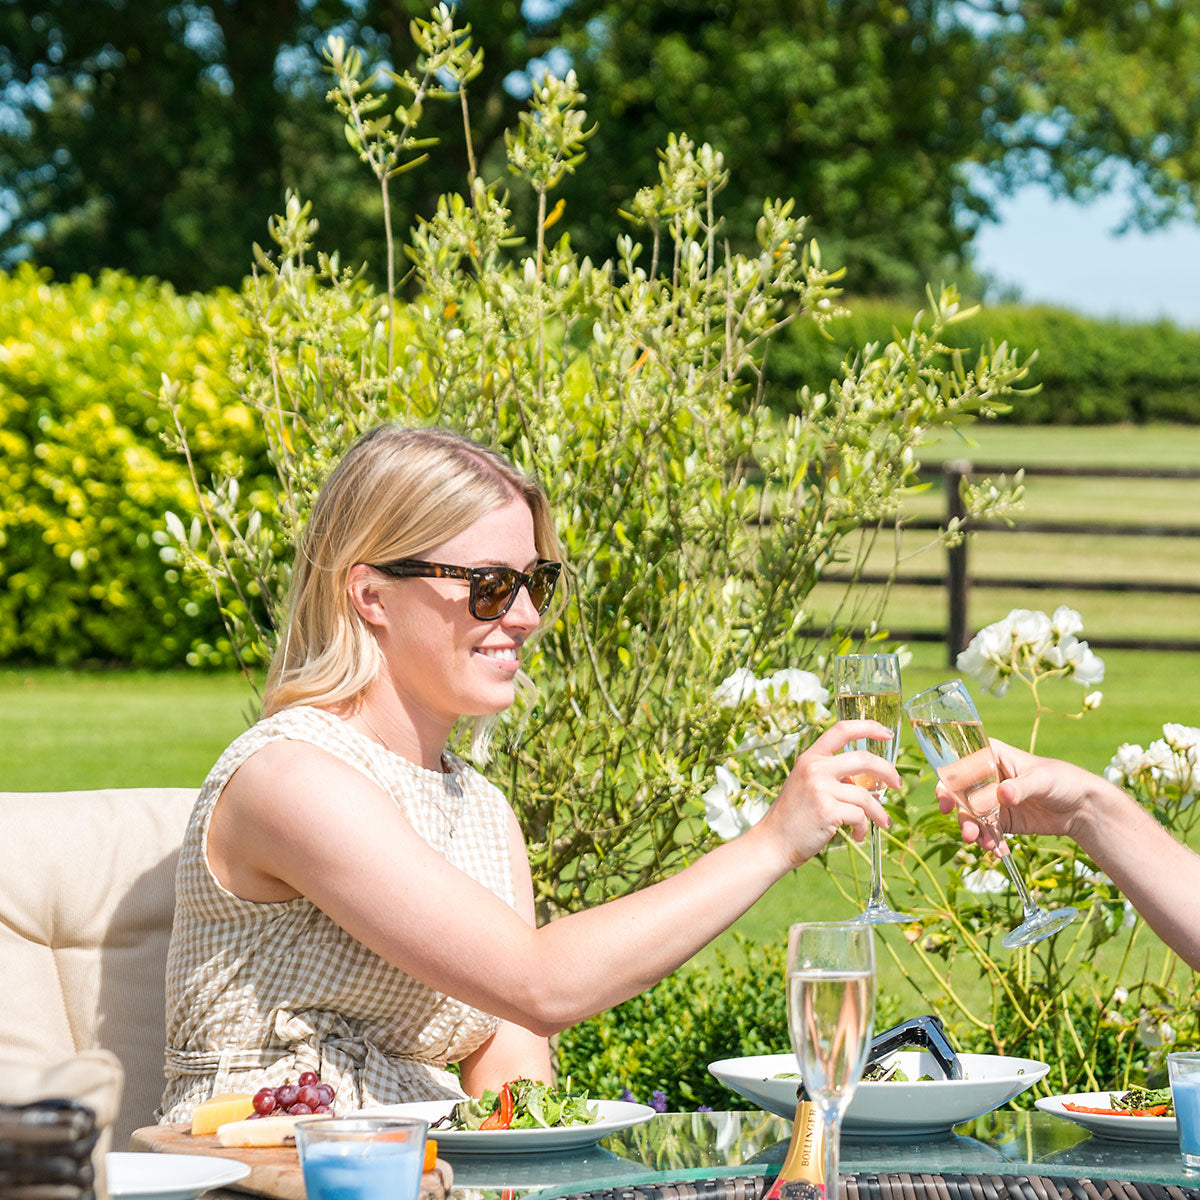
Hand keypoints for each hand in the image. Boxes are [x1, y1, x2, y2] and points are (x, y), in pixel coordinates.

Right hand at [759, 720, 900, 869]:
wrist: (773, 842)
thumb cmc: (792, 816)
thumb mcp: (806, 784)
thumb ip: (830, 776)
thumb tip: (864, 779)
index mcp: (810, 758)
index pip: (841, 730)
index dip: (868, 727)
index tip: (886, 733)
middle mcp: (815, 768)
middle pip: (863, 759)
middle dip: (887, 771)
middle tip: (897, 784)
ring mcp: (821, 789)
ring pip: (866, 795)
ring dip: (878, 811)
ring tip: (882, 821)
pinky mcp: (828, 811)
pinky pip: (859, 816)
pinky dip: (864, 828)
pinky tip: (858, 834)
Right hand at [938, 738, 1117, 850]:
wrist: (1082, 808)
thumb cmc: (1063, 780)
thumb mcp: (1042, 779)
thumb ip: (1020, 787)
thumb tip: (1002, 794)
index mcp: (991, 757)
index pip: (960, 764)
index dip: (948, 781)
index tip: (946, 802)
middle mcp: (985, 778)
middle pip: (960, 795)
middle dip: (962, 815)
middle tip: (968, 832)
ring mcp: (990, 800)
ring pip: (971, 816)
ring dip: (974, 831)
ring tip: (986, 845)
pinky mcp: (1000, 820)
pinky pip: (986, 831)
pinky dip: (989, 842)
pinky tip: (999, 851)